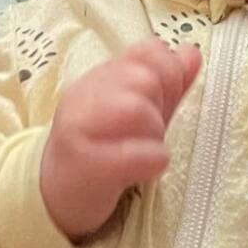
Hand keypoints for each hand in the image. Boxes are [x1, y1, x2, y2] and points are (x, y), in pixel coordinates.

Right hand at [40, 38, 200, 241]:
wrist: (54, 196)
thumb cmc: (104, 150)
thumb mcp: (142, 111)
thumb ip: (168, 82)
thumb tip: (192, 52)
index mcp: (103, 74)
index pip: (149, 51)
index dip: (169, 75)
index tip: (162, 104)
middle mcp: (86, 91)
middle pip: (147, 79)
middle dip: (162, 108)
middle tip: (149, 134)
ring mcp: (77, 124)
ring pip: (137, 109)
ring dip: (154, 135)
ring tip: (144, 151)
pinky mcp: (79, 161)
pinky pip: (128, 152)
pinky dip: (150, 159)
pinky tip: (148, 166)